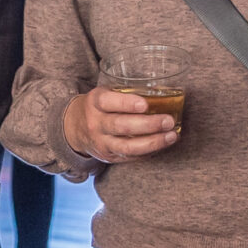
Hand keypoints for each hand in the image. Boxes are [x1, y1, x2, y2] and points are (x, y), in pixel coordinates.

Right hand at [63, 87, 179, 162]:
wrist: (75, 128)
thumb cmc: (99, 107)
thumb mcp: (103, 94)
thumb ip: (123, 93)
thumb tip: (161, 90)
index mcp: (95, 102)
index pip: (108, 102)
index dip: (127, 103)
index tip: (145, 104)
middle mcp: (96, 123)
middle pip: (121, 125)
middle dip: (148, 124)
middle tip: (168, 120)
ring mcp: (102, 142)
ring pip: (128, 146)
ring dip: (153, 142)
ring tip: (172, 135)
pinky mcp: (109, 156)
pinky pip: (131, 157)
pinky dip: (149, 151)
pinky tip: (164, 144)